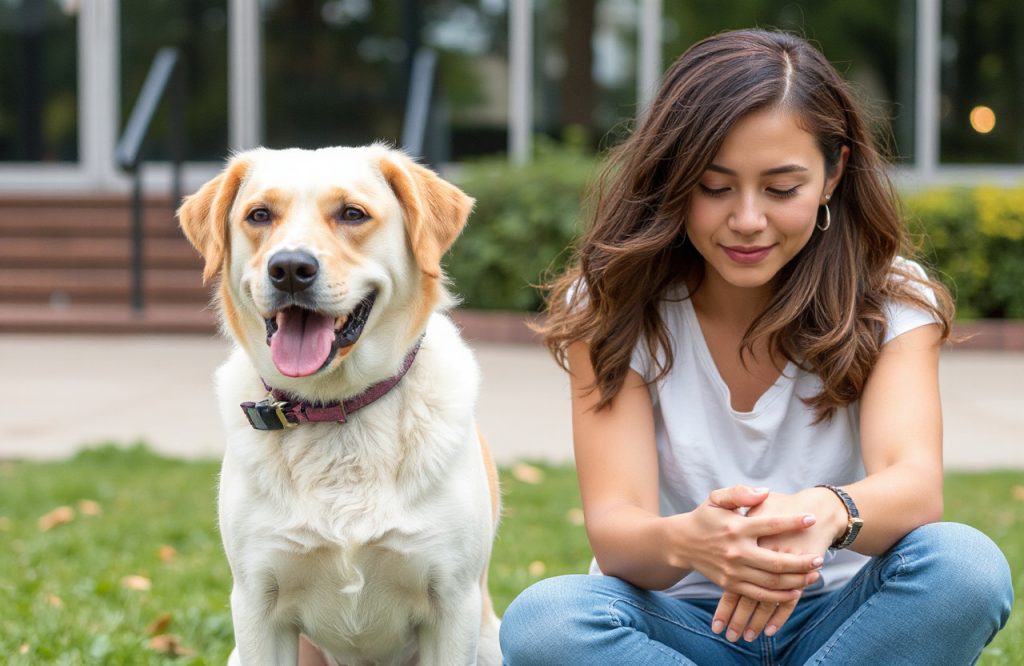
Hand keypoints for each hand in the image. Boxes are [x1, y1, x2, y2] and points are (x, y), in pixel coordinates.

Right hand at [712, 488, 844, 642]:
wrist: (681, 543)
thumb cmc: (705, 518)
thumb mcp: (716, 498)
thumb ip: (740, 493)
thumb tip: (765, 493)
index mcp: (735, 527)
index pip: (770, 525)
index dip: (793, 522)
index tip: (812, 519)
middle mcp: (736, 551)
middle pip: (776, 561)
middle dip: (802, 562)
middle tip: (820, 558)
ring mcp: (733, 571)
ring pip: (772, 581)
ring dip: (797, 580)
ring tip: (814, 574)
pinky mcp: (730, 585)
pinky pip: (760, 595)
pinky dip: (780, 596)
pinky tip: (796, 591)